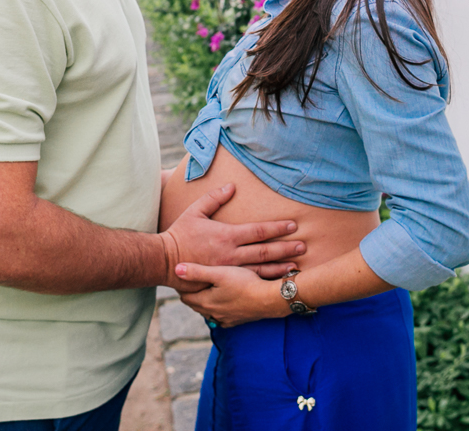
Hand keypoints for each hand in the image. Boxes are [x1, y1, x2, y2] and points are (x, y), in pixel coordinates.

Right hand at [159, 183, 304, 291]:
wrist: (165, 261)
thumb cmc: (180, 234)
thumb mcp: (195, 211)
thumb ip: (214, 198)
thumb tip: (232, 186)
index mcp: (227, 235)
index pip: (258, 231)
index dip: (277, 228)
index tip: (293, 226)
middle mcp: (231, 254)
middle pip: (265, 252)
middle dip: (285, 249)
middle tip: (303, 246)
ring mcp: (229, 270)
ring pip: (260, 270)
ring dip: (280, 268)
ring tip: (297, 266)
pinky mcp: (225, 281)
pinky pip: (249, 282)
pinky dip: (265, 281)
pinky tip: (276, 281)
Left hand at [175, 263, 290, 326]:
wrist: (269, 299)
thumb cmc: (245, 283)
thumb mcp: (219, 273)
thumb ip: (197, 272)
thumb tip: (175, 269)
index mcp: (205, 302)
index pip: (185, 297)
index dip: (183, 286)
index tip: (183, 277)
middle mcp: (213, 314)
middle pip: (196, 305)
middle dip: (193, 294)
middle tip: (194, 281)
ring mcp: (226, 319)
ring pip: (209, 311)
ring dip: (207, 302)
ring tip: (209, 290)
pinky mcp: (237, 321)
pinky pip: (222, 317)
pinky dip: (220, 309)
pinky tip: (225, 301)